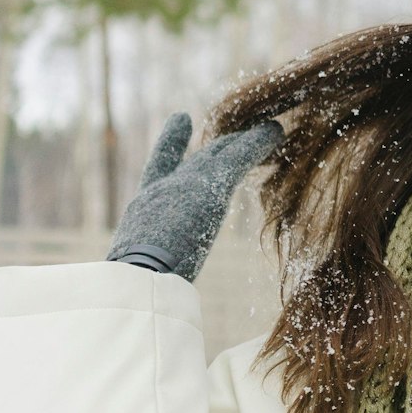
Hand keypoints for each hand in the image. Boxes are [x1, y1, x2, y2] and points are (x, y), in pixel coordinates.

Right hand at [106, 113, 284, 282]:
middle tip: (240, 129)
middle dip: (222, 144)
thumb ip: (153, 270)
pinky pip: (240, 159)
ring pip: (222, 153)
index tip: (182, 119)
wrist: (136, 279)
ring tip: (270, 127)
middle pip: (200, 158)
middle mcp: (164, 189)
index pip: (159, 167)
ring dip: (246, 140)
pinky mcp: (210, 188)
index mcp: (143, 210)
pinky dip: (259, 144)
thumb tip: (155, 293)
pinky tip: (277, 132)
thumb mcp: (142, 274)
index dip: (171, 142)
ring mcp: (186, 186)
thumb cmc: (134, 289)